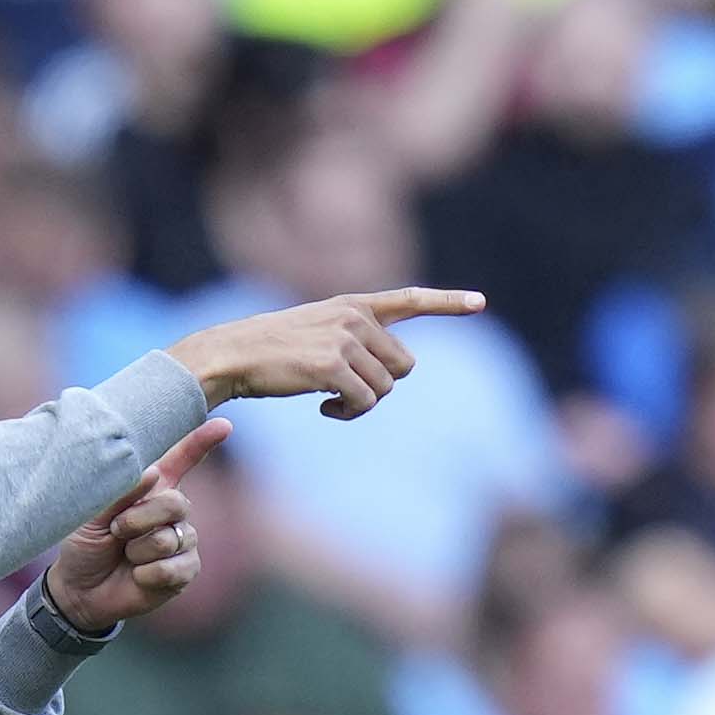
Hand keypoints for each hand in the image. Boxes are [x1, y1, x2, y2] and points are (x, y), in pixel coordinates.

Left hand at [46, 420, 229, 630]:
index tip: (224, 425)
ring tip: (125, 556)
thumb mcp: (93, 512)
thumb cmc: (86, 544)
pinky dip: (148, 574)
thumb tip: (151, 474)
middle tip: (117, 532)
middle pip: (176, 503)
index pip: (182, 459)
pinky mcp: (184, 571)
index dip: (202, 442)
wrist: (81, 588)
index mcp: (152, 488)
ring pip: (170, 539)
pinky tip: (138, 576)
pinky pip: (174, 568)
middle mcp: (172, 512)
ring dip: (139, 550)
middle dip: (139, 519)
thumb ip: (119, 492)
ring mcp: (182, 542)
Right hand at [170, 288, 484, 419]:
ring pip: (385, 389)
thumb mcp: (319, 331)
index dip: (448, 303)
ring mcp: (344, 339)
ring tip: (329, 399)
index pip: (410, 299)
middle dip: (380, 386)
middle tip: (344, 391)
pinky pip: (363, 403)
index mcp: (353, 304)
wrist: (233, 354)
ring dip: (361, 404)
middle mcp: (354, 316)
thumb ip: (358, 338)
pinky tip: (323, 409)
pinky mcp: (332, 365)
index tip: (481, 303)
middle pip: (403, 367)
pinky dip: (347, 414)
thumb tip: (398, 369)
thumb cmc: (274, 352)